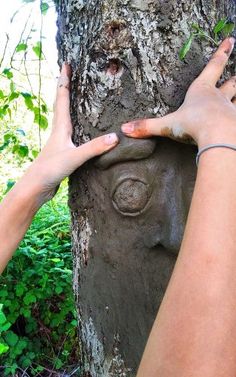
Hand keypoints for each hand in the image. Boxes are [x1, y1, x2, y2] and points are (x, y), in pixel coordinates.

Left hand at [24, 64, 118, 204]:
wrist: (36, 186)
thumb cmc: (50, 170)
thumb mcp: (74, 157)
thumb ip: (94, 147)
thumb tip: (116, 136)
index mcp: (60, 127)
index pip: (63, 98)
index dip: (65, 80)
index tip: (67, 64)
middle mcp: (59, 130)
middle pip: (61, 103)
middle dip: (65, 86)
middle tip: (69, 72)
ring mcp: (59, 141)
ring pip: (64, 116)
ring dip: (67, 102)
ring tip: (75, 94)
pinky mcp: (62, 151)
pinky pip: (69, 130)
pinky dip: (73, 121)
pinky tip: (79, 126)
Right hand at [121, 38, 235, 147]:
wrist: (218, 135)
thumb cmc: (193, 125)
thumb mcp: (167, 125)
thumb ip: (147, 127)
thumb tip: (125, 128)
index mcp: (201, 91)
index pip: (214, 66)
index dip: (222, 53)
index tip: (229, 41)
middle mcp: (218, 97)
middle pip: (230, 83)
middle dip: (233, 79)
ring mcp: (230, 109)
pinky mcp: (235, 121)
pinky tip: (235, 121)